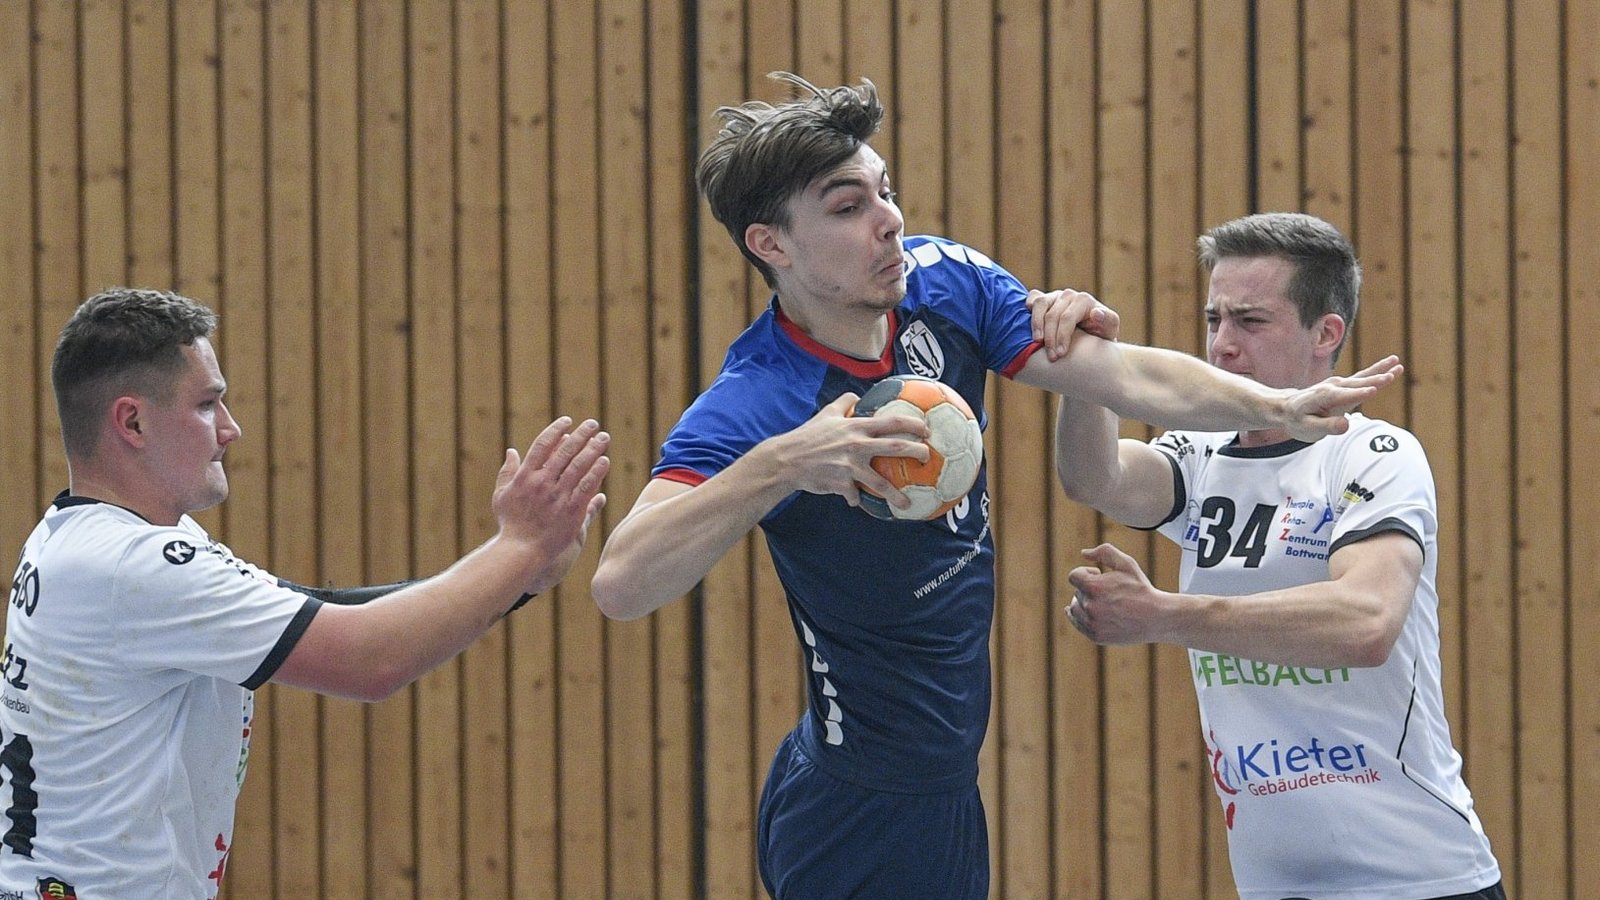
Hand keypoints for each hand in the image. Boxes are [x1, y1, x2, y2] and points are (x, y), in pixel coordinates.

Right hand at [493, 416, 610, 594]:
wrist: (521, 551)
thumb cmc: (511, 524)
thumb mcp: (502, 496)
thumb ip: (507, 472)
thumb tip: (511, 451)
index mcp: (525, 477)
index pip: (542, 446)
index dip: (556, 430)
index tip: (568, 421)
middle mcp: (541, 483)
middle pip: (564, 452)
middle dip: (580, 435)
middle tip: (593, 423)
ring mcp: (557, 496)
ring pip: (578, 466)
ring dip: (592, 449)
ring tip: (603, 437)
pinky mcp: (571, 510)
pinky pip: (586, 486)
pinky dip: (596, 472)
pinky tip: (605, 460)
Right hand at [770, 392, 930, 512]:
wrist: (787, 460)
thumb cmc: (807, 436)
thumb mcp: (826, 414)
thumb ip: (843, 403)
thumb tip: (856, 395)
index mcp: (856, 427)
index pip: (891, 421)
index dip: (913, 424)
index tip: (927, 429)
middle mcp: (857, 445)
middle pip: (895, 447)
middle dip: (916, 451)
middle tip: (928, 457)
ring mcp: (850, 466)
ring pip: (881, 482)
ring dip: (896, 495)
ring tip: (907, 504)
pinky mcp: (841, 483)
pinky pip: (854, 496)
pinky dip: (856, 499)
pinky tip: (855, 501)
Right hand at [1027, 288, 1119, 361]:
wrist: (1092, 333)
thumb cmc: (1101, 333)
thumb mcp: (1109, 330)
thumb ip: (1108, 321)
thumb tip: (1096, 313)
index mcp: (1084, 300)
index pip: (1068, 317)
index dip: (1062, 336)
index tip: (1061, 354)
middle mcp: (1069, 295)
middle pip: (1052, 315)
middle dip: (1050, 338)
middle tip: (1052, 357)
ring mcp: (1055, 295)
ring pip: (1040, 305)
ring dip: (1036, 325)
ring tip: (1037, 343)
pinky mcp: (1045, 299)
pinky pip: (1033, 298)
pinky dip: (1029, 307)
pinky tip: (1028, 324)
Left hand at [1065, 543, 1165, 644]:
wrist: (1157, 618)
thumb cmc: (1141, 589)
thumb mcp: (1126, 563)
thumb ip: (1104, 552)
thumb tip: (1084, 553)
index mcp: (1094, 587)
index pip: (1074, 576)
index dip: (1085, 573)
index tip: (1098, 574)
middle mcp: (1090, 606)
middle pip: (1077, 593)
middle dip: (1089, 589)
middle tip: (1109, 591)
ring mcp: (1092, 624)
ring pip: (1075, 610)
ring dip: (1085, 603)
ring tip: (1103, 602)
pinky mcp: (1096, 636)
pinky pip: (1079, 625)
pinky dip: (1083, 618)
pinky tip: (1090, 612)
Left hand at [1281, 355, 1403, 440]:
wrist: (1287, 407)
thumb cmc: (1297, 420)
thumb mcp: (1308, 428)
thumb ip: (1327, 427)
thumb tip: (1345, 424)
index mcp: (1324, 397)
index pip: (1345, 396)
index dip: (1358, 394)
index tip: (1372, 391)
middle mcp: (1333, 386)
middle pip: (1357, 384)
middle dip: (1374, 380)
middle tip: (1392, 374)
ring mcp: (1339, 383)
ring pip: (1363, 377)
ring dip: (1380, 371)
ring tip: (1397, 364)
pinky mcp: (1344, 384)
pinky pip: (1363, 376)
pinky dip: (1378, 370)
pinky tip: (1392, 364)